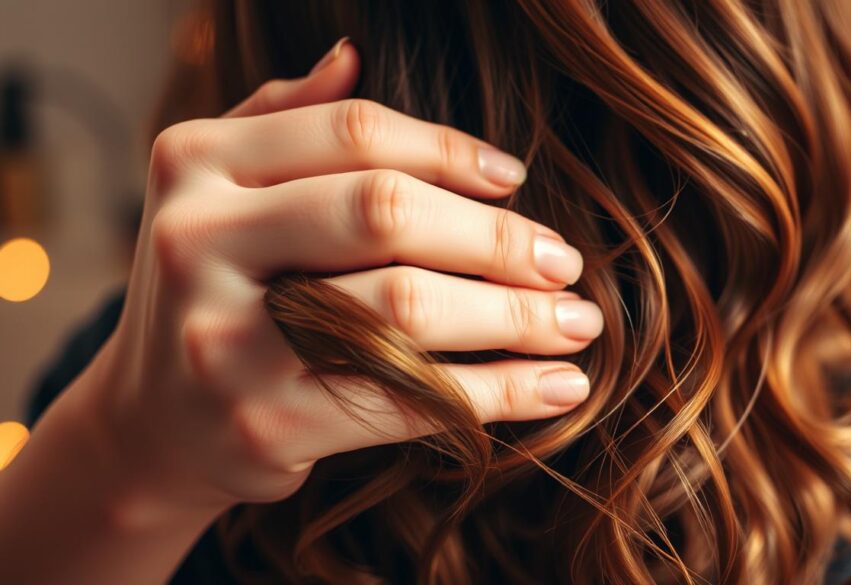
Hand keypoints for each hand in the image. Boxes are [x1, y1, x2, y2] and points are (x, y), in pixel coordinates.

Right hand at [80, 39, 601, 518]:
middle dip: (497, 239)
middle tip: (565, 263)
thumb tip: (353, 56)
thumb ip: (284, 121)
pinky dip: (499, 394)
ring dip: (516, 317)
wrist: (156, 424)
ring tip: (577, 324)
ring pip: (406, 310)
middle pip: (385, 213)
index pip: (352, 133)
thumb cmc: (217, 289)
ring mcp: (225, 341)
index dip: (450, 151)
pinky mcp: (263, 425)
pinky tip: (555, 386)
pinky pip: (410, 400)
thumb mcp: (223, 192)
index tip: (516, 177)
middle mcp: (197, 242)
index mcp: (195, 163)